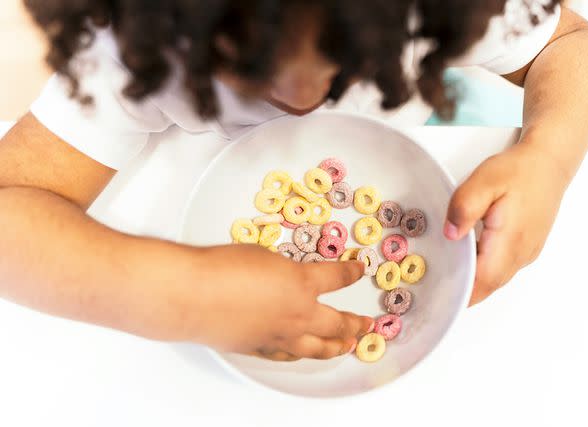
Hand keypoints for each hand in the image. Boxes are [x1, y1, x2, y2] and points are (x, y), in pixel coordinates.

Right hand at [175, 244, 373, 360]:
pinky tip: (302, 354)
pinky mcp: (259, 348)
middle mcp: (298, 314)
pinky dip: (300, 354)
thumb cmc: (224, 267)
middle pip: (338, 324)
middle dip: (356, 323)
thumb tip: (283, 277)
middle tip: (367, 324)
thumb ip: (282, 269)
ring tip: (347, 347)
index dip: (351, 272)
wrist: (194, 295)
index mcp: (303, 284)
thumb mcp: (262, 256)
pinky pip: (287, 355)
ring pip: (318, 348)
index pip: (338, 278)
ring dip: (336, 347)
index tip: (358, 269)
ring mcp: (280, 336)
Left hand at [443, 143, 568, 305]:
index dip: (461, 293)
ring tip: (447, 273)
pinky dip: (484, 270)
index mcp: (510, 241)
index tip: (440, 297)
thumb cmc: (519, 171)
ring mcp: (526, 254)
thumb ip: (465, 207)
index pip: (483, 281)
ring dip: (473, 281)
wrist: (549, 163)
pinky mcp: (527, 249)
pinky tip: (468, 256)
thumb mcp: (485, 180)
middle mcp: (521, 254)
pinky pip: (502, 269)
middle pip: (488, 286)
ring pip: (496, 280)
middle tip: (435, 287)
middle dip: (463, 292)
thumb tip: (451, 234)